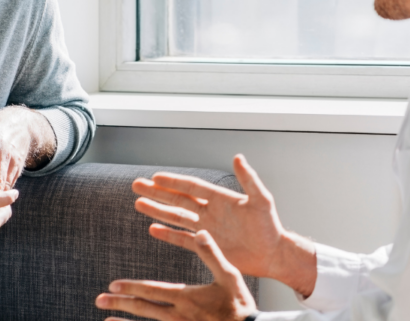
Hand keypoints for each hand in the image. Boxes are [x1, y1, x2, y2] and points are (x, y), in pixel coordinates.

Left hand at [96, 230, 257, 320]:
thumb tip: (200, 230)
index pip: (151, 291)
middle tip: (99, 299)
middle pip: (143, 308)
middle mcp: (178, 316)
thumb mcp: (230, 275)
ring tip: (106, 320)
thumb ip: (212, 253)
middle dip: (120, 303)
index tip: (113, 285)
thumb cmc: (240, 306)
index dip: (131, 288)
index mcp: (186, 297)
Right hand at [133, 154, 316, 294]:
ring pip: (176, 218)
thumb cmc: (270, 226)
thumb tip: (238, 157)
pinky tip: (153, 228)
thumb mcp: (261, 200)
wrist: (272, 254)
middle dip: (157, 193)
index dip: (173, 182)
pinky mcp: (206, 246)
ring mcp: (206, 229)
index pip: (191, 187)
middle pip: (177, 200)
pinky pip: (182, 239)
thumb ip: (248, 180)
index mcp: (220, 199)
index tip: (155, 176)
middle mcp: (210, 212)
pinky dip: (168, 234)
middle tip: (137, 185)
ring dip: (157, 211)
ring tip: (138, 204)